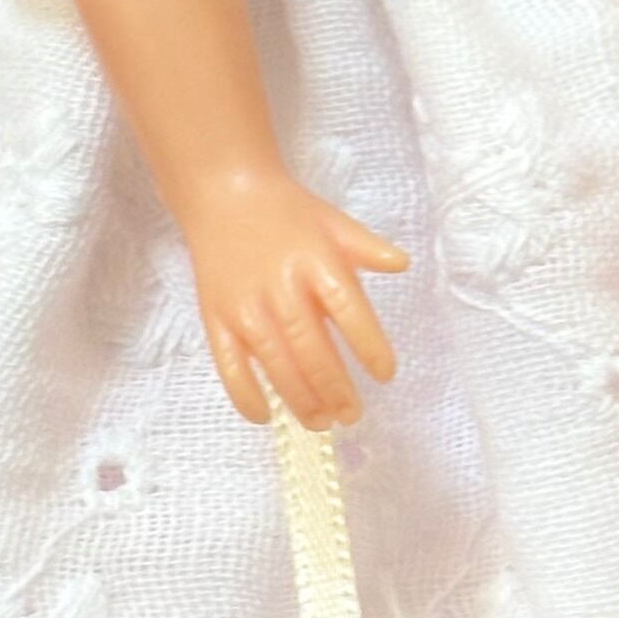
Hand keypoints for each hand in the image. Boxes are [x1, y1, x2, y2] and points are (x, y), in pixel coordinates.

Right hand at [182, 166, 405, 428]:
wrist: (224, 196)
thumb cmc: (287, 213)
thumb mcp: (333, 221)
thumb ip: (367, 248)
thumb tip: (403, 264)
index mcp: (316, 261)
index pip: (349, 311)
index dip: (370, 347)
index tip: (385, 375)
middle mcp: (280, 287)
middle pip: (311, 348)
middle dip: (335, 388)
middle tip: (352, 414)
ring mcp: (245, 307)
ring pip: (274, 364)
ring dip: (300, 400)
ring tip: (322, 422)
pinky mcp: (215, 319)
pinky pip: (229, 365)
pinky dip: (245, 395)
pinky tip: (266, 416)